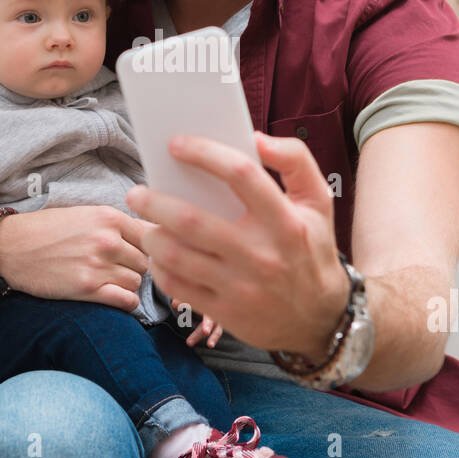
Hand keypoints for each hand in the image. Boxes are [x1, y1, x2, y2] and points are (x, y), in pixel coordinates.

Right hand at [0, 205, 153, 311]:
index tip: (141, 253)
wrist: (12, 248)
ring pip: (137, 281)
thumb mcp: (85, 214)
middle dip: (136, 266)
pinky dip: (126, 302)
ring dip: (129, 284)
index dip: (148, 246)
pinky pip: (126, 301)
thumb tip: (152, 232)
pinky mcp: (87, 289)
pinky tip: (118, 298)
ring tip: (112, 281)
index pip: (151, 235)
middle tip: (120, 268)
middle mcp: (107, 240)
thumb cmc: (47, 229)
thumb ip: (117, 223)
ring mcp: (98, 265)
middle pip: (146, 261)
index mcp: (109, 217)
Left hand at [126, 131, 344, 357]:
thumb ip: (295, 160)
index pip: (241, 175)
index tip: (176, 144)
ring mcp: (240, 286)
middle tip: (137, 192)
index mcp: (285, 221)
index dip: (205, 154)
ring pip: (176, 255)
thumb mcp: (318, 202)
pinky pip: (177, 285)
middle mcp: (261, 253)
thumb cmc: (312, 248)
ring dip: (150, 235)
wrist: (321, 318)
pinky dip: (159, 267)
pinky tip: (158, 254)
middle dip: (154, 202)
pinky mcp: (225, 311)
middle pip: (191, 220)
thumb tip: (256, 138)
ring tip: (145, 223)